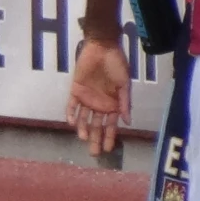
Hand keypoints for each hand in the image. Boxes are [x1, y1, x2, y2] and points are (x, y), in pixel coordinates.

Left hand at [66, 35, 133, 154]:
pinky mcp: (76, 90)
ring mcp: (87, 98)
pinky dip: (71, 114)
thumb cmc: (117, 64)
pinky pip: (72, 105)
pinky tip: (72, 123)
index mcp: (112, 104)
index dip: (109, 137)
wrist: (102, 47)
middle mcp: (99, 104)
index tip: (108, 150)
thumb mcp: (125, 84)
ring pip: (83, 118)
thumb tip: (127, 122)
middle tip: (94, 153)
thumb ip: (125, 103)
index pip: (110, 126)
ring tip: (83, 137)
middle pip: (96, 126)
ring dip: (83, 128)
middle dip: (95, 139)